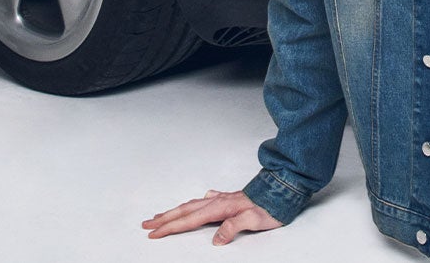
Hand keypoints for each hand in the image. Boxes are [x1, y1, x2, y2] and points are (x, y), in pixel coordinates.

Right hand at [142, 189, 283, 244]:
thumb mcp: (254, 220)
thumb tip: (216, 239)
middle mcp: (217, 201)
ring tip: (160, 216)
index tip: (154, 233)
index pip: (188, 220)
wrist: (283, 189)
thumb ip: (233, 227)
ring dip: (174, 212)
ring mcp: (221, 199)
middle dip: (163, 219)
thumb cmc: (271, 206)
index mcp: (219, 208)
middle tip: (146, 224)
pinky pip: (202, 203)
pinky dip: (192, 206)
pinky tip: (193, 205)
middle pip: (184, 211)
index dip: (169, 228)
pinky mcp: (228, 199)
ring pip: (191, 206)